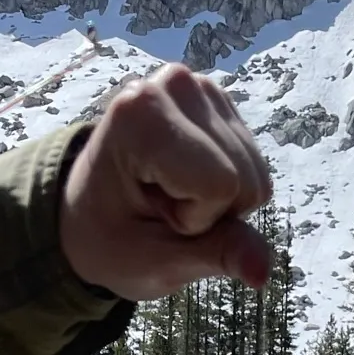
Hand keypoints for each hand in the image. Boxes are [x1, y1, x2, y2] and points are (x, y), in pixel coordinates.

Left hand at [59, 63, 274, 300]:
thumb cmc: (113, 241)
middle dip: (213, 209)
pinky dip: (229, 185)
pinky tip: (186, 181)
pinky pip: (255, 166)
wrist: (91, 215)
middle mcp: (174, 83)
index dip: (197, 218)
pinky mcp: (217, 101)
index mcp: (142, 113)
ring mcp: (199, 87)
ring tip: (171, 194)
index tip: (154, 212)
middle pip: (245, 178)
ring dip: (221, 200)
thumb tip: (262, 271)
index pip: (221, 184)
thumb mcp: (158, 261)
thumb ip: (216, 256)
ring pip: (256, 174)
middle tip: (163, 206)